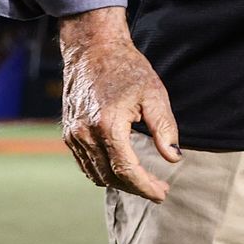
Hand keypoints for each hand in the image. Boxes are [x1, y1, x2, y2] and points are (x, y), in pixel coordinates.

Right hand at [58, 7, 179, 201]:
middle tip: (159, 190)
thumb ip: (165, 129)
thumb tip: (173, 158)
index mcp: (108, 125)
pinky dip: (103, 172)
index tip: (163, 194)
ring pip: (96, 173)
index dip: (146, 186)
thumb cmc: (128, 68)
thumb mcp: (154, 95)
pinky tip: (121, 170)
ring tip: (144, 182)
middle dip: (136, 188)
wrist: (93, 49)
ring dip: (119, 183)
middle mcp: (85, 134)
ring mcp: (73, 134)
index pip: (126, 170)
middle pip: (111, 176)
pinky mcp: (69, 132)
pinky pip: (85, 163)